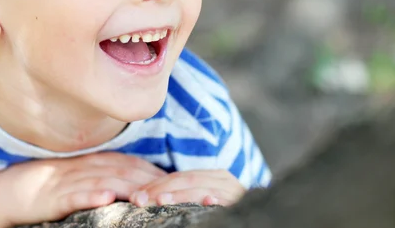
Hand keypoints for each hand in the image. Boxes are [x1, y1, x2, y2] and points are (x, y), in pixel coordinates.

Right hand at [0, 152, 166, 225]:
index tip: (178, 183)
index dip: (155, 173)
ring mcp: (71, 180)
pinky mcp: (56, 196)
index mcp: (97, 162)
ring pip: (105, 180)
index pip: (133, 164)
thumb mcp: (85, 178)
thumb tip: (141, 186)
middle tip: (174, 192)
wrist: (13, 189)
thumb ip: (110, 177)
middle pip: (125, 170)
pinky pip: (75, 194)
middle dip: (150, 180)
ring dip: (128, 187)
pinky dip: (91, 195)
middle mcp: (88, 167)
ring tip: (148, 198)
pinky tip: (106, 199)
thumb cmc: (54, 185)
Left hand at [129, 169, 244, 206]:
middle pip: (185, 180)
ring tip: (160, 200)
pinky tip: (206, 201)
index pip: (177, 176)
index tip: (135, 195)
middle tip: (139, 199)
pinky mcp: (240, 201)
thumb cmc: (222, 209)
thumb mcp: (201, 198)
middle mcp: (222, 179)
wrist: (259, 218)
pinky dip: (215, 199)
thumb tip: (149, 198)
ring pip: (199, 189)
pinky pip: (225, 199)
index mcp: (211, 175)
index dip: (154, 184)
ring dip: (179, 195)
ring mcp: (233, 190)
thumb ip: (185, 194)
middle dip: (159, 189)